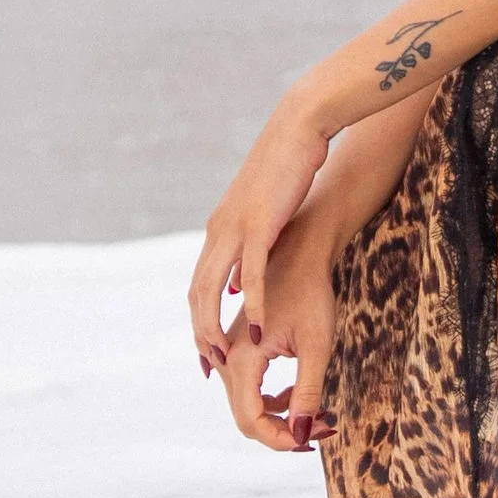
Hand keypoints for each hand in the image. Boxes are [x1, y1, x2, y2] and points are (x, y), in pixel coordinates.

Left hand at [187, 92, 328, 374]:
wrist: (299, 129)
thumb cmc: (287, 172)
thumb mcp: (263, 218)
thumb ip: (247, 253)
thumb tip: (239, 286)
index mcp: (219, 229)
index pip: (199, 285)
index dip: (199, 322)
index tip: (208, 355)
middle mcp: (218, 230)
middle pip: (198, 292)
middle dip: (200, 333)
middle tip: (212, 367)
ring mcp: (235, 226)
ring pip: (212, 286)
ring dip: (215, 326)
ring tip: (228, 358)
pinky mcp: (259, 222)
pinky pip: (249, 272)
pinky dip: (252, 304)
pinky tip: (259, 329)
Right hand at [212, 211, 338, 453]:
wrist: (300, 252)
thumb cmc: (312, 293)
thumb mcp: (317, 345)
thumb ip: (307, 392)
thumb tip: (302, 436)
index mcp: (242, 357)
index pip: (251, 420)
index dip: (282, 439)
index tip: (315, 438)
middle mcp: (228, 357)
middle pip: (246, 417)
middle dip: (284, 431)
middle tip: (324, 427)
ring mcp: (230, 353)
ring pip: (247, 405)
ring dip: (281, 417)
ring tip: (319, 411)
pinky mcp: (239, 349)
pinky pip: (249, 389)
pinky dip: (274, 400)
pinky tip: (299, 392)